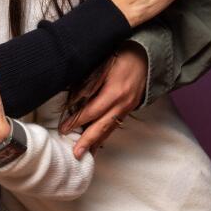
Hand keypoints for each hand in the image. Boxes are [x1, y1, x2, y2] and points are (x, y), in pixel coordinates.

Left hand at [61, 42, 146, 158]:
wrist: (147, 56)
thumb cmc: (122, 56)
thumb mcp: (103, 65)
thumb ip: (88, 82)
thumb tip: (71, 99)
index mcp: (115, 91)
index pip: (92, 111)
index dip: (77, 121)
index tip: (63, 129)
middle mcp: (123, 103)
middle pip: (102, 126)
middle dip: (88, 141)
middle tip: (75, 154)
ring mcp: (128, 107)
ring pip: (110, 129)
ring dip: (97, 142)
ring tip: (85, 154)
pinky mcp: (129, 109)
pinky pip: (115, 124)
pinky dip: (105, 135)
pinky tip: (98, 144)